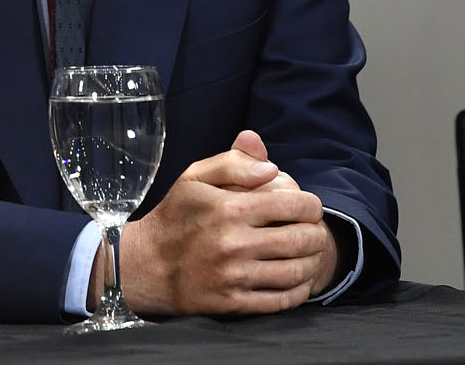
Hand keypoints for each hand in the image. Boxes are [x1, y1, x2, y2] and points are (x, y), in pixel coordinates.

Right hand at [114, 129, 339, 315]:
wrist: (146, 264)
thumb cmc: (176, 216)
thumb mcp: (195, 177)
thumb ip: (234, 163)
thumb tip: (272, 168)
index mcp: (229, 208)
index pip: (293, 205)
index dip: (311, 205)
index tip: (309, 207)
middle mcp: (234, 243)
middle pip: (301, 240)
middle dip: (317, 234)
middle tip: (315, 231)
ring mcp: (234, 276)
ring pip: (296, 271)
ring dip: (313, 262)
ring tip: (311, 254)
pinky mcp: (233, 302)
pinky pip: (281, 300)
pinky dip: (300, 291)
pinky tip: (299, 280)